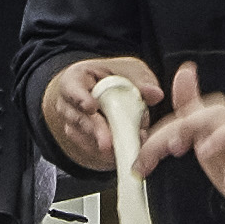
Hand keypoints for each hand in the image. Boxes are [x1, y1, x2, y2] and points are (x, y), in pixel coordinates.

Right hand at [36, 56, 160, 170]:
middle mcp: (69, 104)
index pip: (72, 88)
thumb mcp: (129, 71)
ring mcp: (73, 126)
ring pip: (86, 138)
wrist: (102, 93)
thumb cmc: (112, 78)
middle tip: (108, 142)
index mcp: (76, 79)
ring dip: (109, 143)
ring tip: (128, 145)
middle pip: (79, 119)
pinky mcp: (83, 144)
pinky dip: (112, 152)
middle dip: (97, 131)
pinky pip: (94, 152)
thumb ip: (141, 81)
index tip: (91, 107)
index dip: (80, 98)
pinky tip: (128, 148)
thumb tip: (155, 94)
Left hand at [169, 84, 224, 215]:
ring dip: (220, 137)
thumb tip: (172, 87)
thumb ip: (185, 123)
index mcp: (220, 127)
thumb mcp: (205, 147)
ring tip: (202, 153)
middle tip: (171, 147)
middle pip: (217, 112)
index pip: (195, 110)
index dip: (179, 107)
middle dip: (191, 123)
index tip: (167, 107)